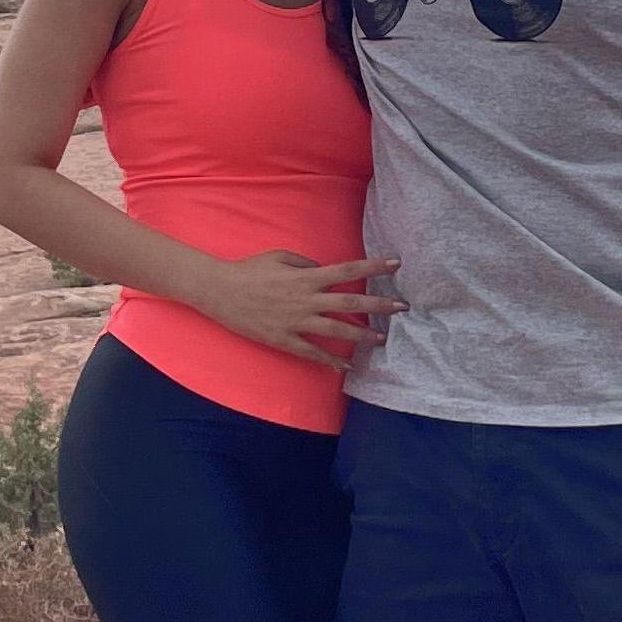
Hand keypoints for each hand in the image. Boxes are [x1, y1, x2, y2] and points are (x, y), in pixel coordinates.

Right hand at [203, 251, 403, 365]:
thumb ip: (307, 262)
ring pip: (337, 331)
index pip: (348, 270)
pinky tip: (347, 366)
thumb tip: (325, 270)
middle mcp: (306, 300)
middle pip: (351, 303)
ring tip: (382, 338)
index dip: (374, 267)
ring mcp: (296, 322)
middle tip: (402, 308)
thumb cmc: (249, 270)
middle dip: (379, 305)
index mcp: (307, 277)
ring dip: (362, 335)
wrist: (219, 291)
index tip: (396, 264)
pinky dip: (331, 360)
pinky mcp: (284, 340)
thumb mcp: (280, 255)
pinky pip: (313, 353)